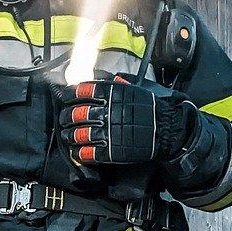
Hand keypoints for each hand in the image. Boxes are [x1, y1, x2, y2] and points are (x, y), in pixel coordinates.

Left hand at [58, 77, 195, 165]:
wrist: (167, 130)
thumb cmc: (152, 109)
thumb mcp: (135, 88)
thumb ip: (117, 84)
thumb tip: (103, 79)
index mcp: (111, 94)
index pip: (82, 90)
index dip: (70, 93)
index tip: (66, 96)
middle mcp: (106, 112)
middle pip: (76, 113)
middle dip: (66, 116)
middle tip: (64, 119)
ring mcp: (107, 132)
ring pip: (78, 133)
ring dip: (69, 135)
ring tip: (67, 135)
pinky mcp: (110, 151)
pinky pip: (88, 152)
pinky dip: (79, 152)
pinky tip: (76, 151)